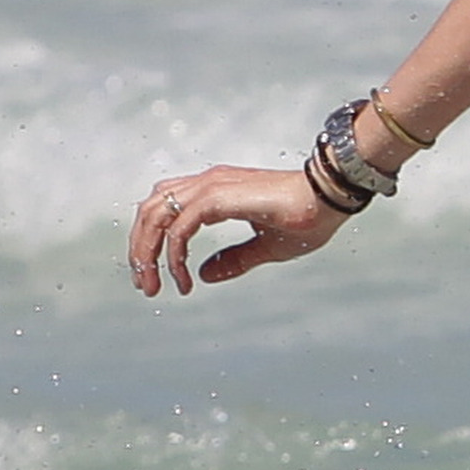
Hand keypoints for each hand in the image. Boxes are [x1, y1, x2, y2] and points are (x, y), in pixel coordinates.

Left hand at [129, 164, 348, 297]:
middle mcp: (207, 183)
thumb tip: (203, 275)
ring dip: (147, 252)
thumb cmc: (307, 217)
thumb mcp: (265, 247)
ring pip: (156, 216)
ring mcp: (210, 187)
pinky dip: (174, 255)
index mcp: (215, 190)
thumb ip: (234, 259)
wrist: (329, 197)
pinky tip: (183, 278)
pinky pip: (179, 228)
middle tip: (146, 286)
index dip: (152, 240)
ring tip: (153, 285)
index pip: (164, 207)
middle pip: (150, 211)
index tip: (155, 275)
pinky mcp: (217, 198)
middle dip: (140, 250)